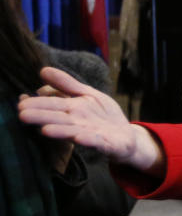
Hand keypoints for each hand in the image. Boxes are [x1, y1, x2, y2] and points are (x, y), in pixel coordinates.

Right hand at [18, 67, 164, 173]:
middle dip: (42, 117)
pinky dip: (89, 141)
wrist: (126, 136)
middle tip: (22, 116)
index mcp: (72, 110)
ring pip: (73, 132)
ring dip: (60, 132)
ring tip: (45, 130)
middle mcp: (78, 123)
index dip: (38, 103)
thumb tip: (43, 70)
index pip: (52, 104)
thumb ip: (67, 84)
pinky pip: (98, 143)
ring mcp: (92, 135)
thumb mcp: (88, 94)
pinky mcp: (107, 145)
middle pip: (58, 119)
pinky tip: (80, 138)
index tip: (21, 103)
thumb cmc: (102, 115)